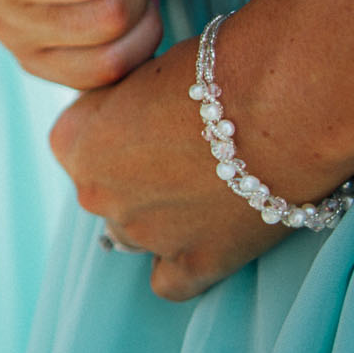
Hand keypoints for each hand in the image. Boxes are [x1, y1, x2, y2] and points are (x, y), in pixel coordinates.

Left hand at [51, 38, 289, 300]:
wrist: (282, 99)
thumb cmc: (215, 69)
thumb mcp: (141, 71)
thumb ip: (118, 106)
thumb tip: (129, 119)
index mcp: (72, 141)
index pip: (78, 142)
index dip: (117, 128)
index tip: (152, 117)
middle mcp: (95, 193)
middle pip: (107, 192)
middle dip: (139, 175)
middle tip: (188, 150)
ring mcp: (143, 233)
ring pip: (137, 234)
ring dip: (162, 216)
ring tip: (210, 186)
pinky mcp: (196, 263)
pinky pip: (171, 283)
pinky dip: (185, 265)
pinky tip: (209, 239)